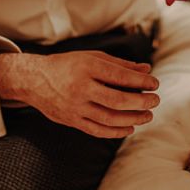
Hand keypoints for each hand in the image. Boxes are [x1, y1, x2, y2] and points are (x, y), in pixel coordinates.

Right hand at [0, 50, 159, 137]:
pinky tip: (130, 128)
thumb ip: (121, 65)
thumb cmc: (69, 65)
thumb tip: (146, 70)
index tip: (154, 83)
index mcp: (87, 68)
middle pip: (116, 100)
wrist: (34, 80)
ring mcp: (75, 107)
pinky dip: (115, 131)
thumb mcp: (93, 57)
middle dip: (140, 102)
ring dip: (132, 119)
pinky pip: (96, 130)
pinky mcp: (71, 121)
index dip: (140, 81)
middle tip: (155, 101)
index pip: (120, 76)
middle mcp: (80, 89)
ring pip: (108, 118)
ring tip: (148, 116)